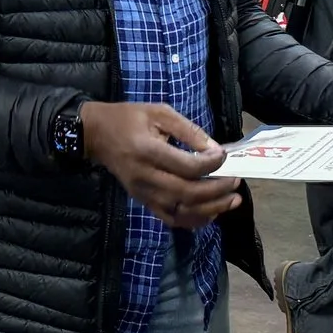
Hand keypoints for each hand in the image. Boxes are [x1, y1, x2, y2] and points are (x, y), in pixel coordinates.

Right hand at [79, 102, 243, 228]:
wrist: (97, 135)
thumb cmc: (129, 118)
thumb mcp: (159, 112)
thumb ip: (188, 130)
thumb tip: (215, 149)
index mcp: (148, 151)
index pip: (187, 166)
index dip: (211, 163)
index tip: (225, 154)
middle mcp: (145, 177)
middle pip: (187, 193)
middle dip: (217, 190)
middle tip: (236, 182)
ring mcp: (143, 193)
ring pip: (181, 211)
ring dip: (211, 209)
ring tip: (232, 201)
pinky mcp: (143, 201)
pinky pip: (171, 218)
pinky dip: (193, 220)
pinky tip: (211, 213)